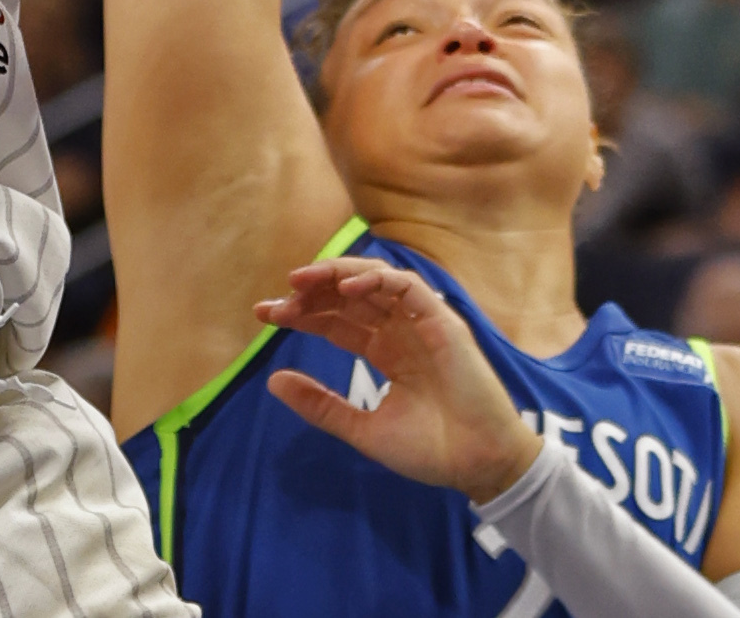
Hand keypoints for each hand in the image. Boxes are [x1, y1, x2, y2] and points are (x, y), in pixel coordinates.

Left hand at [257, 258, 544, 501]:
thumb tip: (272, 381)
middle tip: (276, 298)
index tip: (264, 315)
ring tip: (300, 280)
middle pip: (350, 297)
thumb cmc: (429, 450)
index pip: (337, 320)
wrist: (476, 464)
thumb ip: (321, 405)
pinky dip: (377, 280)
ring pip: (375, 281)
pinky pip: (408, 287)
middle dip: (312, 292)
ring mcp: (422, 322)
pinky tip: (346, 288)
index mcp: (386, 351)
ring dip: (337, 275)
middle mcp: (401, 330)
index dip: (302, 313)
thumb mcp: (362, 429)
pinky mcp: (442, 321)